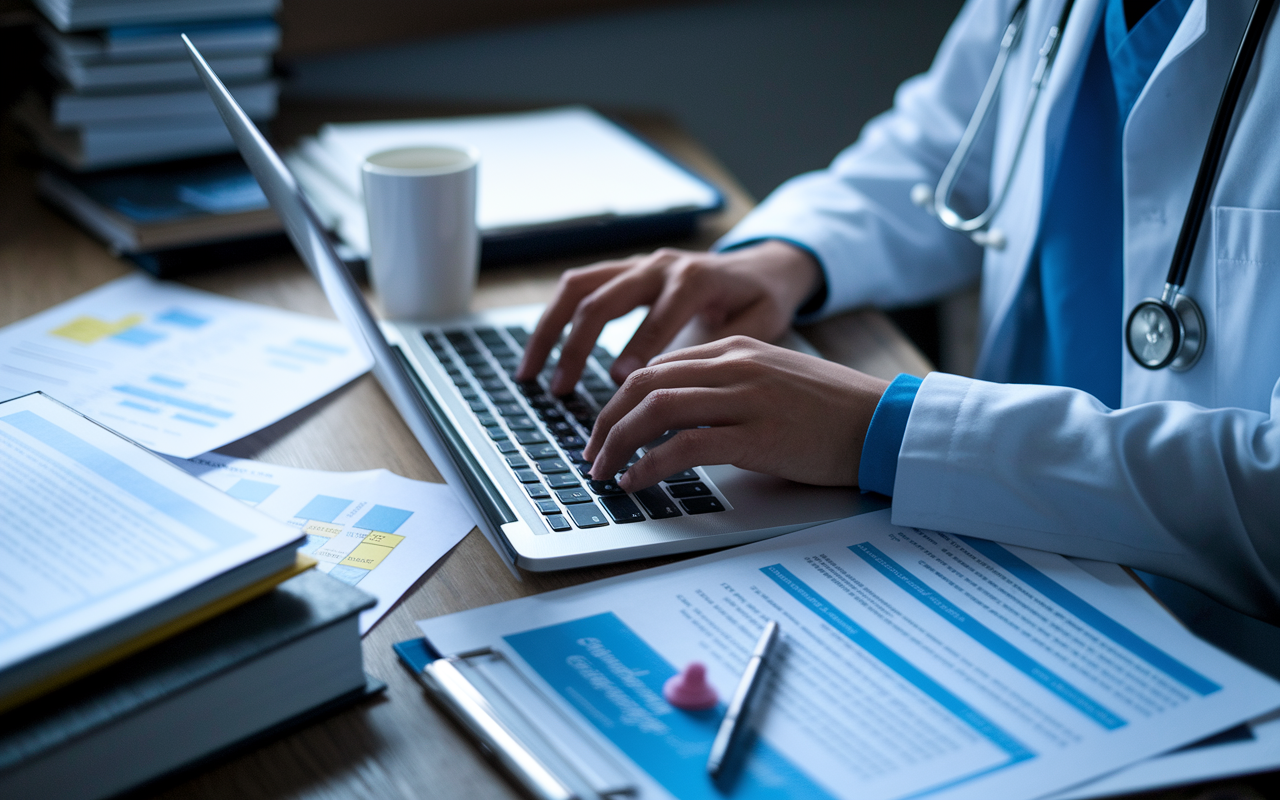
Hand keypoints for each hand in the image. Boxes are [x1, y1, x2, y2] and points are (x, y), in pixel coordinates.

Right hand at [515, 241, 821, 395]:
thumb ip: (716, 348)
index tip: (619, 386)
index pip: (658, 316)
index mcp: (696, 278)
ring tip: (530, 374)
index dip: (637, 349)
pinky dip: (553, 319)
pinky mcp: (624, 271)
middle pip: (602, 300)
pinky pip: (578, 288)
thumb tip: (668, 379)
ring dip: (549, 332)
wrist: (764, 267)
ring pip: (577, 289)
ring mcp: (637, 265)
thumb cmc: (762, 302)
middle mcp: (660, 266)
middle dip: (576, 347)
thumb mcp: (758, 327)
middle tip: (561, 389)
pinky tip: (540, 354)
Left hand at [583, 336, 889, 489]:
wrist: (884, 422)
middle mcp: (734, 366)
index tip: (605, 430)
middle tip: (592, 453)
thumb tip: (678, 418)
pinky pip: (686, 446)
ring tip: (605, 470)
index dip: (619, 400)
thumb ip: (727, 386)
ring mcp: (746, 398)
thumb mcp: (772, 381)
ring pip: (657, 409)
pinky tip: (638, 480)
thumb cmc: (831, 410)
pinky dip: (652, 464)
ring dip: (619, 442)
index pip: (657, 366)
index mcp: (735, 349)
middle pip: (644, 384)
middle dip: (606, 420)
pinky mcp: (758, 435)